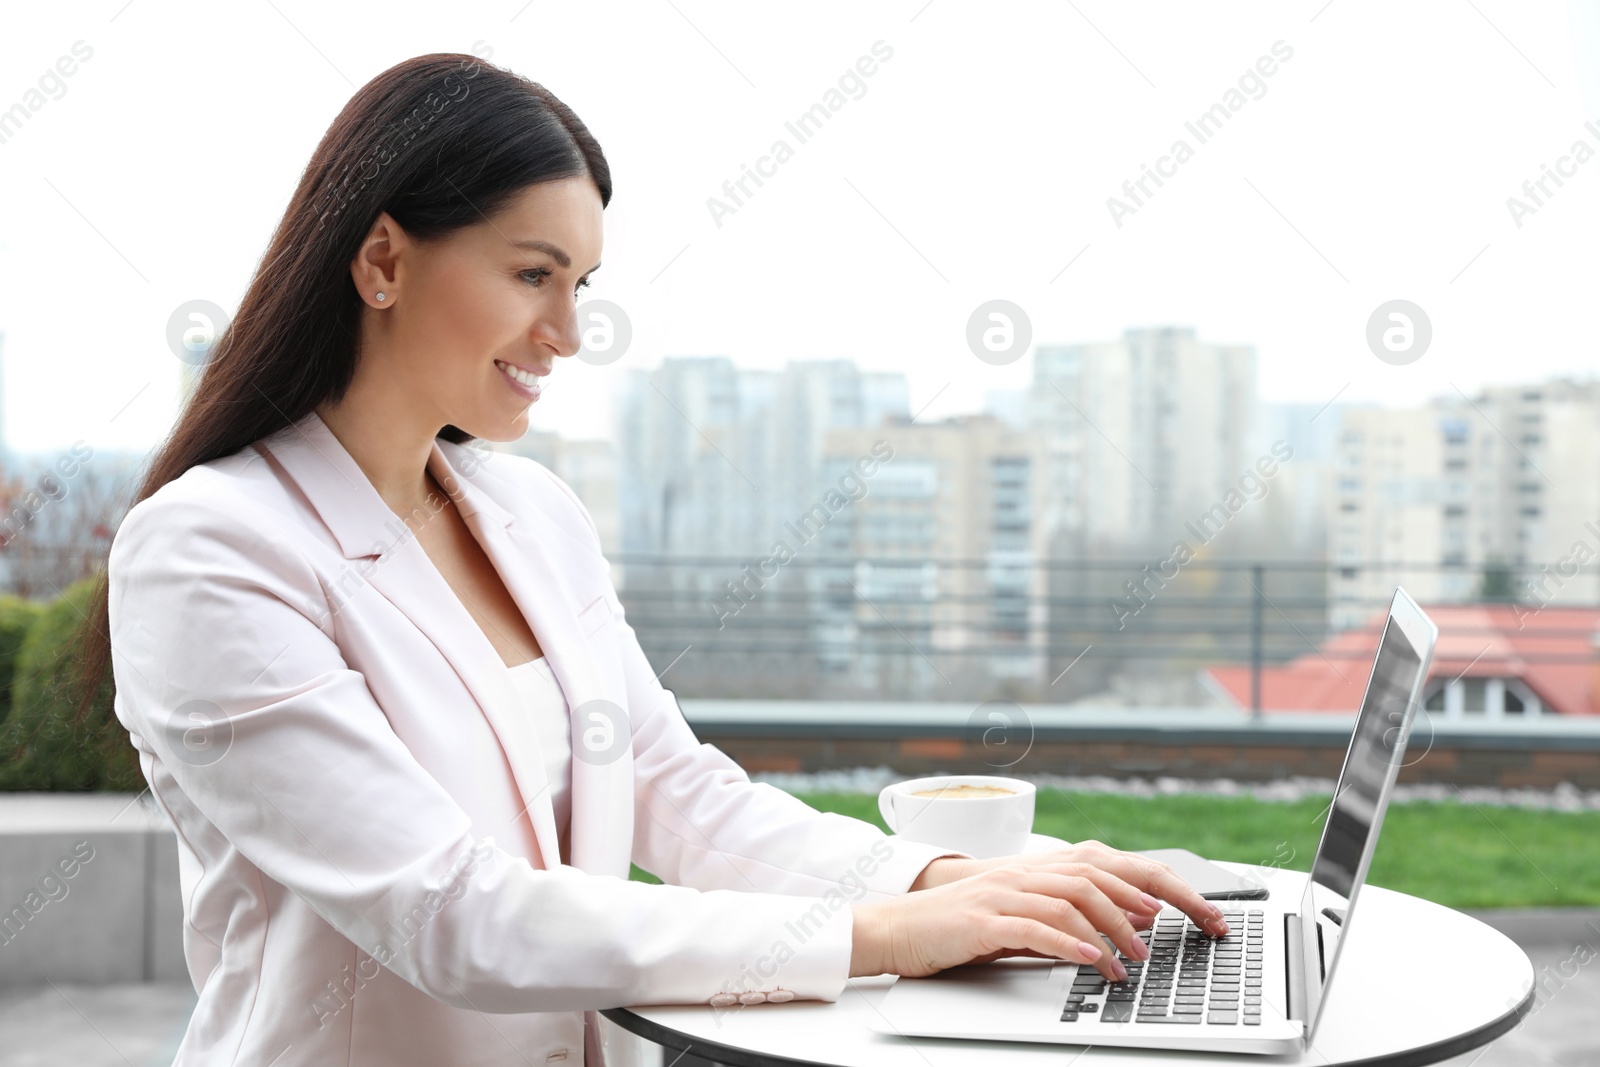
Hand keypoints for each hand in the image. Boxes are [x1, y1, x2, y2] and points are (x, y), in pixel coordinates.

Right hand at [912, 844, 1228, 937]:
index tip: (1200, 909)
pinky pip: (1034, 928)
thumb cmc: (962, 925)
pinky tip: (1092, 960)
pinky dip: (1069, 944)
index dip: (1160, 882)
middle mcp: (1026, 872)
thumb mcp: (1023, 914)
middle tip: (1186, 930)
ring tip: (1135, 960)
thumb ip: (1070, 913)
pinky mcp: (983, 920)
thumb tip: (1128, 926)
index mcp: (1040, 868)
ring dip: (1113, 931)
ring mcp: (1004, 893)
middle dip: (1152, 901)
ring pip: (1072, 901)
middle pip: (1102, 875)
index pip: (1114, 865)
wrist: (898, 927)